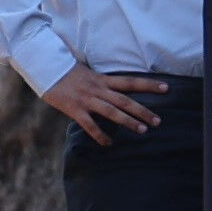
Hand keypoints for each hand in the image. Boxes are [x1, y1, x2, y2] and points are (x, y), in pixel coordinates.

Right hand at [39, 67, 160, 143]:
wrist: (44, 67)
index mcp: (102, 79)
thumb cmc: (66, 71)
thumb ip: (102, 83)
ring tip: (143, 130)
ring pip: (112, 111)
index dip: (149, 85)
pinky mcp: (74, 108)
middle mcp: (98, 89)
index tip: (167, 89)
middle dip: (143, 111)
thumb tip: (115, 91)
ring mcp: (86, 99)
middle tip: (158, 121)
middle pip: (125, 100)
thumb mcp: (88, 73)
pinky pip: (89, 124)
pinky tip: (108, 143)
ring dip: (128, 121)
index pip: (131, 81)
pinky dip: (99, 134)